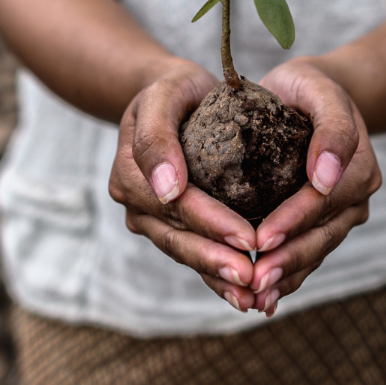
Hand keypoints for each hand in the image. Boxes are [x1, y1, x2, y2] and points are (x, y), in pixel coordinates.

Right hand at [108, 59, 263, 311]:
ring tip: (253, 296)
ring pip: (185, 252)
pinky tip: (243, 294)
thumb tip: (165, 189)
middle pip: (179, 237)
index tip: (249, 239)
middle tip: (254, 278)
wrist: (174, 96)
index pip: (177, 205)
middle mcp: (136, 203)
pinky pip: (193, 253)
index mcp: (131, 173)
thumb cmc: (175, 89)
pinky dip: (216, 276)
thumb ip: (156, 135)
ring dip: (217, 277)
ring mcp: (150, 219)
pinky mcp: (170, 227)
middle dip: (216, 260)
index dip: (212, 224)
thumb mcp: (165, 93)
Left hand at [247, 58, 381, 316]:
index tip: (260, 240)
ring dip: (286, 277)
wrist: (312, 95)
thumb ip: (332, 127)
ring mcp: (342, 215)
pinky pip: (308, 255)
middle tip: (254, 282)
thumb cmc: (309, 88)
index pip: (321, 202)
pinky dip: (287, 277)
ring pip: (315, 252)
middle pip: (321, 236)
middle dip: (287, 260)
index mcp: (358, 167)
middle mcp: (355, 198)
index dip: (292, 222)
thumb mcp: (319, 89)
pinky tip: (262, 298)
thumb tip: (327, 176)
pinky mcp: (325, 226)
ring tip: (255, 298)